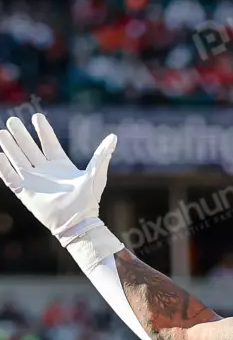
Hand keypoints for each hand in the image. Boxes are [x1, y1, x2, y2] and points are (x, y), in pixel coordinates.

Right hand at [0, 114, 116, 241]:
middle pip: (29, 148)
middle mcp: (45, 171)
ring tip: (1, 133)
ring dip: (10, 146)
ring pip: (18, 159)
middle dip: (21, 135)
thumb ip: (102, 155)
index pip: (49, 143)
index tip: (37, 116)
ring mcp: (34, 181)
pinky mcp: (25, 192)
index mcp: (60, 165)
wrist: (76, 222)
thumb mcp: (96, 174)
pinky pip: (10, 177)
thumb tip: (113, 137)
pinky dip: (3, 167)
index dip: (43, 130)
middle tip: (12, 121)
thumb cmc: (88, 201)